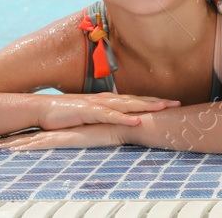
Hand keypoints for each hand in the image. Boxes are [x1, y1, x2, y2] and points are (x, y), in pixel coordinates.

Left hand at [0, 122, 126, 150]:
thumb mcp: (96, 133)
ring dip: (8, 144)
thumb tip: (85, 141)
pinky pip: (40, 144)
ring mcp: (60, 133)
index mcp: (63, 129)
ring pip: (28, 140)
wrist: (124, 123)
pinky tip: (11, 151)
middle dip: (5, 139)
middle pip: (26, 135)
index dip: (18, 136)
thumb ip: (87, 135)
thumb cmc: (113, 128)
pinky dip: (24, 148)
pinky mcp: (65, 138)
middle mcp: (58, 130)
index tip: (1, 139)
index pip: (36, 133)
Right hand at [38, 92, 178, 129]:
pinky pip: (110, 116)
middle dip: (158, 101)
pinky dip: (124, 118)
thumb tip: (119, 121)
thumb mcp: (90, 115)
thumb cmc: (67, 113)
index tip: (173, 103)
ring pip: (128, 105)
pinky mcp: (89, 112)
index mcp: (109, 100)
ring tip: (164, 109)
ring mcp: (99, 104)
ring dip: (147, 106)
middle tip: (178, 104)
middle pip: (138, 100)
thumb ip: (105, 116)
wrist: (44, 109)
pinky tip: (137, 121)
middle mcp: (107, 99)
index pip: (136, 100)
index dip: (155, 101)